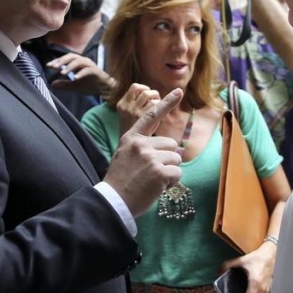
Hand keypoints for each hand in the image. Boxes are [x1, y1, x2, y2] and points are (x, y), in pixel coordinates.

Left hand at [45, 53, 115, 95]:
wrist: (105, 90)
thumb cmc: (91, 85)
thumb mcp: (75, 86)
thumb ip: (65, 84)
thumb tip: (52, 84)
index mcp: (78, 63)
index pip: (66, 59)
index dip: (57, 61)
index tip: (48, 66)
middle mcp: (84, 62)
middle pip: (71, 56)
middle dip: (62, 61)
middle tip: (53, 67)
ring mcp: (90, 65)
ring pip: (79, 61)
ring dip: (69, 66)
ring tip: (62, 73)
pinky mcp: (96, 71)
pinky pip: (87, 70)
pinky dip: (80, 73)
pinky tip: (74, 78)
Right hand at [104, 88, 183, 216]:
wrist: (113, 201)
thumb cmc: (121, 181)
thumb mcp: (125, 155)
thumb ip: (142, 146)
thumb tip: (169, 147)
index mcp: (132, 137)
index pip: (151, 116)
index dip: (167, 103)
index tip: (179, 91)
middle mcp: (141, 144)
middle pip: (172, 144)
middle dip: (167, 159)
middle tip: (151, 173)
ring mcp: (150, 157)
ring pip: (176, 159)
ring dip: (169, 172)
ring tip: (151, 180)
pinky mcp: (159, 171)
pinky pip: (177, 173)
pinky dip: (171, 182)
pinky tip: (156, 188)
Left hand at [221, 242, 276, 292]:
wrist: (270, 254)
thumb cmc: (258, 258)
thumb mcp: (242, 260)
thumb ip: (228, 265)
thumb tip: (220, 270)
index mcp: (255, 282)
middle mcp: (262, 288)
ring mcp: (266, 289)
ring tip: (243, 292)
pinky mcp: (268, 288)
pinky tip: (250, 290)